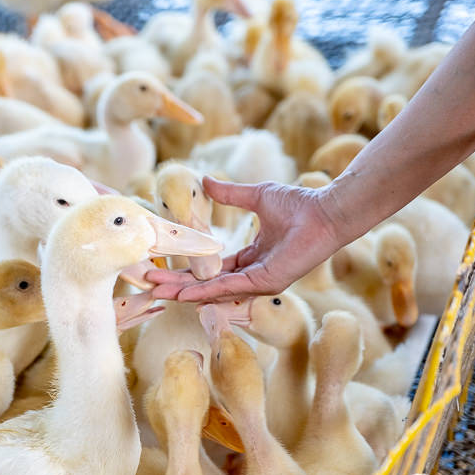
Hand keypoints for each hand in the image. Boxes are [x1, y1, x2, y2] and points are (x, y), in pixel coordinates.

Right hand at [145, 177, 342, 301]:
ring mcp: (260, 281)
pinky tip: (186, 294)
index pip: (214, 269)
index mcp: (252, 257)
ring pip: (215, 290)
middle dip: (179, 286)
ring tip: (160, 293)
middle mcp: (254, 273)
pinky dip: (207, 291)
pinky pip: (231, 288)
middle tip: (151, 287)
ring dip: (186, 292)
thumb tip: (207, 180)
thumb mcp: (255, 196)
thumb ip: (230, 194)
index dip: (188, 271)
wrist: (324, 210)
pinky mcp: (267, 282)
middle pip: (208, 283)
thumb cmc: (299, 204)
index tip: (163, 269)